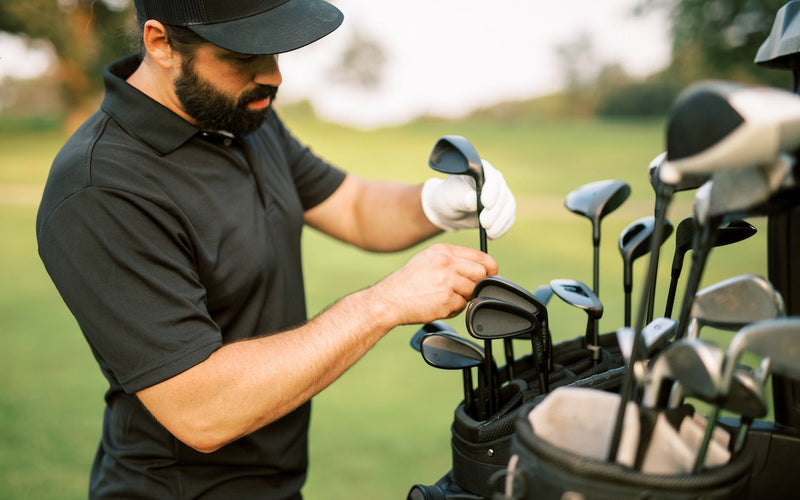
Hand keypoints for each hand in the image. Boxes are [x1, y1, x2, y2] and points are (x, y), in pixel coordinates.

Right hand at [369, 243, 497, 324]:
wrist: (389, 300)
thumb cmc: (408, 282)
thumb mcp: (428, 260)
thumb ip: (452, 260)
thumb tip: (479, 268)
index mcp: (443, 251)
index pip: (480, 257)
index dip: (489, 268)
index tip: (490, 275)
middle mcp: (446, 263)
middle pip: (481, 274)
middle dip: (476, 284)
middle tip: (461, 290)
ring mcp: (447, 282)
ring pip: (472, 291)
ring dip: (462, 298)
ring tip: (444, 297)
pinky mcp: (446, 300)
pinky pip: (462, 306)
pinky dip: (453, 309)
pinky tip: (437, 305)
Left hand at [420, 159, 515, 238]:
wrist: (449, 211)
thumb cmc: (447, 198)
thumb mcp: (451, 198)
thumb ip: (462, 198)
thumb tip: (474, 200)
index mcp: (481, 170)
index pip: (492, 178)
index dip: (492, 191)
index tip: (485, 204)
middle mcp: (494, 180)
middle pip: (503, 194)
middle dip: (496, 211)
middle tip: (484, 223)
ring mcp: (500, 195)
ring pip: (509, 207)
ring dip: (500, 221)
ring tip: (489, 233)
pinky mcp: (502, 209)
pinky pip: (509, 218)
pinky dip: (502, 228)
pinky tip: (492, 235)